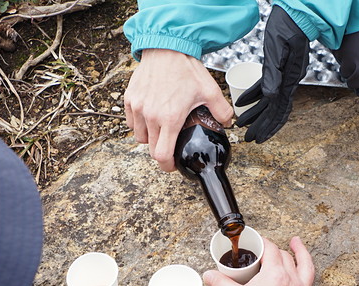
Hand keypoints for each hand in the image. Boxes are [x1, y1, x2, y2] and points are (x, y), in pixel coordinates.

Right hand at [124, 49, 233, 171]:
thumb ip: (222, 111)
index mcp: (170, 118)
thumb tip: (227, 123)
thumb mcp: (210, 90)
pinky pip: (131, 122)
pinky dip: (139, 125)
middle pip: (151, 149)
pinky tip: (150, 117)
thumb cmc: (185, 68)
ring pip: (140, 137)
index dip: (167, 166)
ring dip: (150, 139)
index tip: (173, 165)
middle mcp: (151, 116)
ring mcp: (138, 108)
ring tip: (161, 130)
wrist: (166, 47)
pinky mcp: (130, 99)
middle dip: (161, 152)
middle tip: (170, 147)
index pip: (162, 155)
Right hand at [203, 236, 352, 285]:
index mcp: (274, 274)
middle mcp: (291, 282)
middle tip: (270, 249)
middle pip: (286, 258)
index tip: (257, 242)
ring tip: (300, 246)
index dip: (263, 243)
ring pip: (308, 270)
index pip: (270, 250)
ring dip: (304, 256)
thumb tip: (209, 275)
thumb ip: (219, 283)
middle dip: (278, 250)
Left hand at [235, 6, 308, 142]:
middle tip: (249, 138)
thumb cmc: (287, 27)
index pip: (279, 109)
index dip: (269, 125)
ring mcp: (285, 76)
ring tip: (244, 124)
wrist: (297, 14)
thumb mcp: (277, 50)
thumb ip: (273, 75)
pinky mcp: (279, 69)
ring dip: (257, 114)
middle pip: (275, 110)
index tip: (259, 137)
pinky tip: (243, 101)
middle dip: (262, 125)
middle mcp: (289, 81)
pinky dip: (254, 96)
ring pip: (270, 101)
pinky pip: (265, 87)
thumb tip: (269, 97)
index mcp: (290, 79)